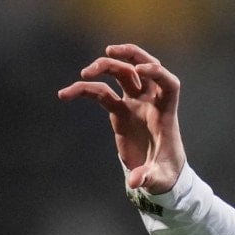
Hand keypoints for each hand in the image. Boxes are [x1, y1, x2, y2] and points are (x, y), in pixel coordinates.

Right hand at [58, 44, 186, 194]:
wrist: (159, 175)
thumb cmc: (165, 175)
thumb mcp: (160, 178)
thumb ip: (148, 178)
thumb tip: (136, 183)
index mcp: (166, 113)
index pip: (169, 83)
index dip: (158, 72)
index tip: (142, 70)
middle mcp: (151, 103)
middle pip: (145, 68)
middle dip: (131, 55)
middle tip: (109, 51)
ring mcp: (135, 104)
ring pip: (122, 74)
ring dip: (104, 67)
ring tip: (84, 74)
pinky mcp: (119, 111)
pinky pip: (101, 94)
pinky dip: (84, 90)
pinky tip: (65, 94)